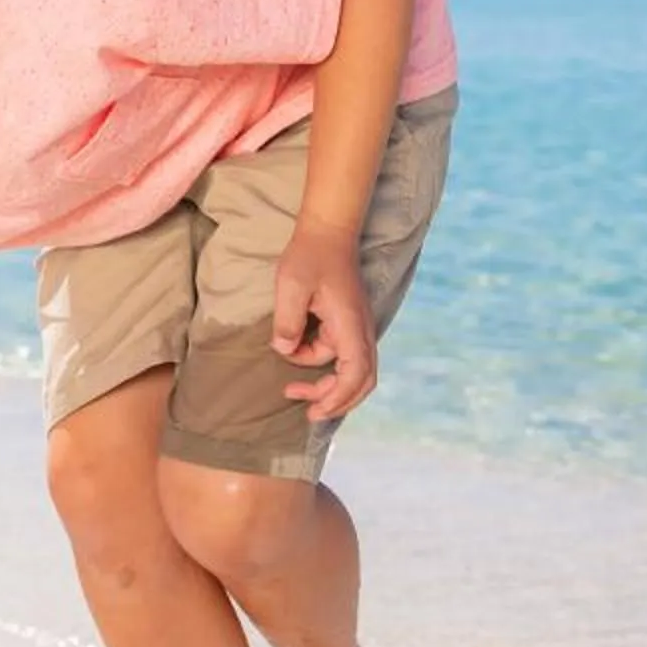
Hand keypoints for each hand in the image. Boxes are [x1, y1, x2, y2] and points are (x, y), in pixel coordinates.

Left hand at [274, 223, 377, 421]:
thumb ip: (287, 320)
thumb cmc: (309, 256)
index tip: (314, 410)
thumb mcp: (291, 285)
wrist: (327, 232)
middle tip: (307, 414)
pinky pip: (340, 356)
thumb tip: (284, 351)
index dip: (338, 398)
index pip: (356, 374)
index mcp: (350, 325)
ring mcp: (356, 328)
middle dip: (336, 401)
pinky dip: (320, 365)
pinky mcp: (347, 324)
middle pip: (361, 381)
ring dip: (325, 384)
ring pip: (350, 370)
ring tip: (291, 390)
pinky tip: (296, 356)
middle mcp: (360, 330)